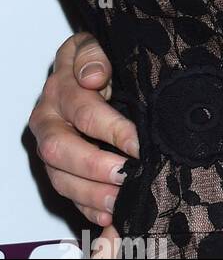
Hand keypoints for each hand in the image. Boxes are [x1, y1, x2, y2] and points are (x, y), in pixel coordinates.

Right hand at [28, 32, 137, 252]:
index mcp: (60, 87)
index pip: (83, 110)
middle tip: (126, 176)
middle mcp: (48, 118)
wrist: (88, 69)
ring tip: (119, 201)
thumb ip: (93, 53)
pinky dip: (86, 207)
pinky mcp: (58, 166)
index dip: (111, 128)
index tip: (138, 142)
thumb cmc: (99, 60)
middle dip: (95, 166)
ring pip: (59, 176)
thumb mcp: (97, 44)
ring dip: (90, 193)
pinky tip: (107, 214)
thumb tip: (93, 76)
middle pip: (61, 149)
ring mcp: (51, 145)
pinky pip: (65, 192)